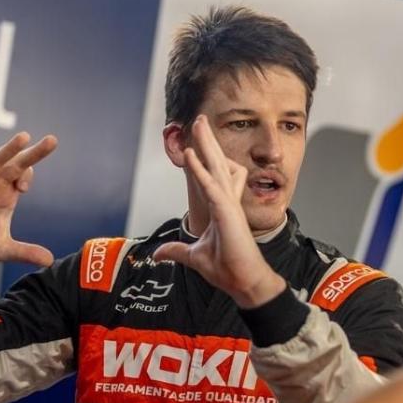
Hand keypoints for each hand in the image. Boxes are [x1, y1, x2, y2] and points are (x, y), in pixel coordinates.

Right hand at [0, 133, 57, 267]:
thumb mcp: (3, 250)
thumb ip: (25, 252)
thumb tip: (50, 261)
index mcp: (6, 197)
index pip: (23, 177)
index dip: (28, 176)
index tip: (25, 188)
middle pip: (16, 165)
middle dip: (33, 154)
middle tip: (53, 140)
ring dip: (9, 150)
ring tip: (25, 136)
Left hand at [152, 115, 284, 307]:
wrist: (245, 283)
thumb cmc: (228, 269)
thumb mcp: (194, 257)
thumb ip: (177, 251)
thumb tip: (158, 253)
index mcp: (223, 207)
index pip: (213, 176)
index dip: (205, 158)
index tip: (195, 142)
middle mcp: (227, 201)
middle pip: (217, 163)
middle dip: (208, 141)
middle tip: (200, 120)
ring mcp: (229, 205)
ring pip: (216, 167)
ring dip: (206, 144)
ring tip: (198, 124)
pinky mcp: (228, 213)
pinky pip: (211, 186)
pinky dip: (199, 170)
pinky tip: (189, 155)